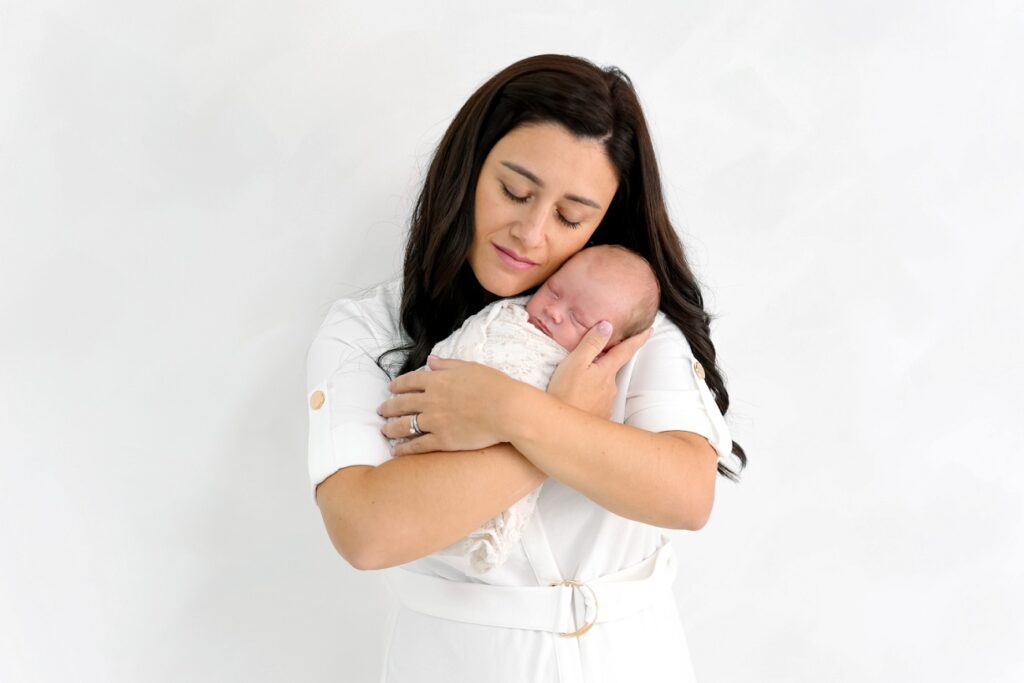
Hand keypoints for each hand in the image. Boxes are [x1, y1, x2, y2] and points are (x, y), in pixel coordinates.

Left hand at [377, 356, 522, 455]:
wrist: (507, 409)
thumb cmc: (494, 385)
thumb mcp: (469, 367)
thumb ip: (447, 365)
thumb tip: (431, 360)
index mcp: (437, 380)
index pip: (410, 381)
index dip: (397, 385)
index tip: (390, 388)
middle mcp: (431, 400)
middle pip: (402, 403)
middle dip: (388, 407)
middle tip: (381, 410)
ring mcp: (434, 421)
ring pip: (404, 425)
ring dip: (391, 427)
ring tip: (384, 430)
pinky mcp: (442, 440)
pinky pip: (417, 445)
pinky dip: (404, 448)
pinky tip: (395, 451)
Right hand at [547, 321, 651, 418]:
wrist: (563, 430)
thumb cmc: (565, 394)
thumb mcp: (574, 362)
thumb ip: (591, 343)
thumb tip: (607, 326)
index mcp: (606, 371)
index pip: (626, 351)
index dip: (638, 339)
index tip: (649, 331)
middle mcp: (611, 388)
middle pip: (612, 370)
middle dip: (605, 364)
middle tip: (589, 361)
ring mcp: (606, 404)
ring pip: (604, 387)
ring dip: (594, 383)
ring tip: (576, 384)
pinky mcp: (600, 417)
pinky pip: (597, 402)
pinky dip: (589, 398)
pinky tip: (577, 399)